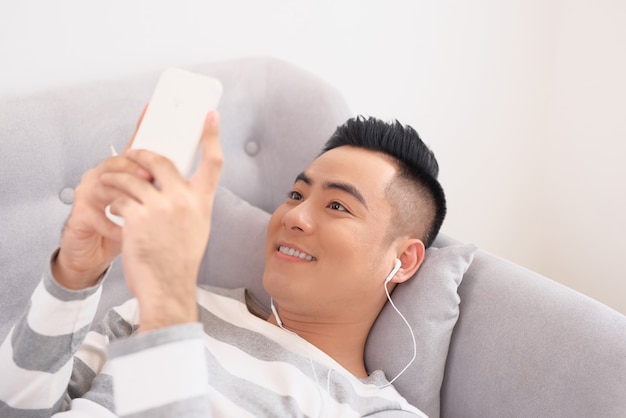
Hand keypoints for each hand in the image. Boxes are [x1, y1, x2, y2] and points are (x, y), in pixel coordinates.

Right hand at [52, 108, 149, 289]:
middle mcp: (105, 177)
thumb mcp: (149, 209)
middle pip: (121, 160)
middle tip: (151, 176)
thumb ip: (163, 191)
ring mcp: (90, 193)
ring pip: (107, 183)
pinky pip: (99, 215)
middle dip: (138, 168)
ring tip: (141, 204)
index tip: (151, 108)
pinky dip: (115, 225)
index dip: (142, 126)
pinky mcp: (81, 215)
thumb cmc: (125, 231)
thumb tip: (192, 179)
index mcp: (125, 174)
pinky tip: (126, 232)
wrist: (94, 258)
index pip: (136, 147)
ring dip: (127, 195)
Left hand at [101, 112, 222, 331]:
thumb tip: (171, 181)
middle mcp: (185, 200)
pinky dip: (110, 199)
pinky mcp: (138, 216)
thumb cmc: (179, 260)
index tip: (211, 115)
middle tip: (133, 155)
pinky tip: (111, 208)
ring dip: (116, 176)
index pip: (214, 162)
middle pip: (161, 160)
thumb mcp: (196, 227)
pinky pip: (118, 195)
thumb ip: (188, 202)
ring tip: (109, 181)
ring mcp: (161, 207)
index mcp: (202, 202)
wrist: (167, 287)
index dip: (212, 135)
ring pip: (131, 175)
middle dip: (142, 154)